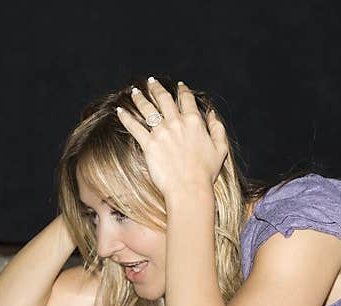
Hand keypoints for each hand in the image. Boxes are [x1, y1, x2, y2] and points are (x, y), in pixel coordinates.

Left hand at [116, 77, 228, 198]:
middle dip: (156, 88)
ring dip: (140, 98)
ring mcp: (161, 133)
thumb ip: (217, 128)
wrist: (189, 189)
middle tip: (150, 81)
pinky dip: (126, 117)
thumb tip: (212, 113)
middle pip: (164, 99)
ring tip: (134, 92)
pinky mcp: (149, 145)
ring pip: (148, 109)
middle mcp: (177, 123)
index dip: (183, 90)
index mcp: (194, 122)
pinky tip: (119, 111)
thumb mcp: (220, 149)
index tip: (179, 85)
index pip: (187, 100)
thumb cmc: (206, 172)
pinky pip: (134, 127)